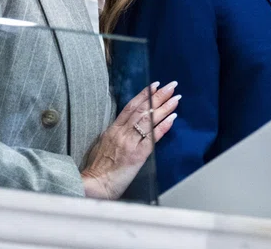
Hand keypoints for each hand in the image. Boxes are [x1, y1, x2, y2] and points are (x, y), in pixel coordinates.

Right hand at [80, 81, 179, 199]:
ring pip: (149, 119)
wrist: (94, 185)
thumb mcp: (101, 145)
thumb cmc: (97, 169)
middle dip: (158, 95)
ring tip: (176, 98)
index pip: (131, 107)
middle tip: (171, 85)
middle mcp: (122, 133)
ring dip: (164, 107)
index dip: (144, 95)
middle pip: (142, 109)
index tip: (155, 85)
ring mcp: (130, 143)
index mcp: (113, 130)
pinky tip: (172, 118)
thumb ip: (114, 135)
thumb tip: (122, 127)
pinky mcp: (137, 155)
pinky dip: (162, 126)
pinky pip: (152, 137)